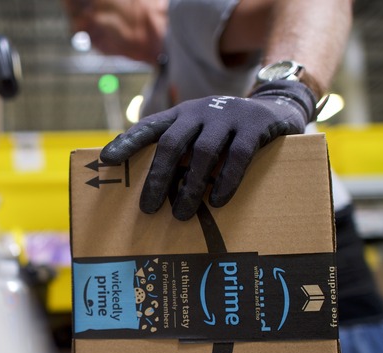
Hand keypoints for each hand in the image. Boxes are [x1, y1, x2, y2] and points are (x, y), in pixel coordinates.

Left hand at [99, 80, 317, 219]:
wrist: (276, 106)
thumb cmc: (228, 130)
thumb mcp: (199, 131)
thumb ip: (179, 150)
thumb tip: (154, 190)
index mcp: (182, 114)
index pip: (149, 127)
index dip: (127, 142)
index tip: (106, 160)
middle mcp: (201, 111)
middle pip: (172, 144)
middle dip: (158, 178)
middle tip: (147, 209)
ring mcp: (228, 116)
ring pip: (204, 153)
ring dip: (190, 187)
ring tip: (180, 215)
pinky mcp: (254, 126)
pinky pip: (238, 156)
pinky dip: (226, 181)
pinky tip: (217, 202)